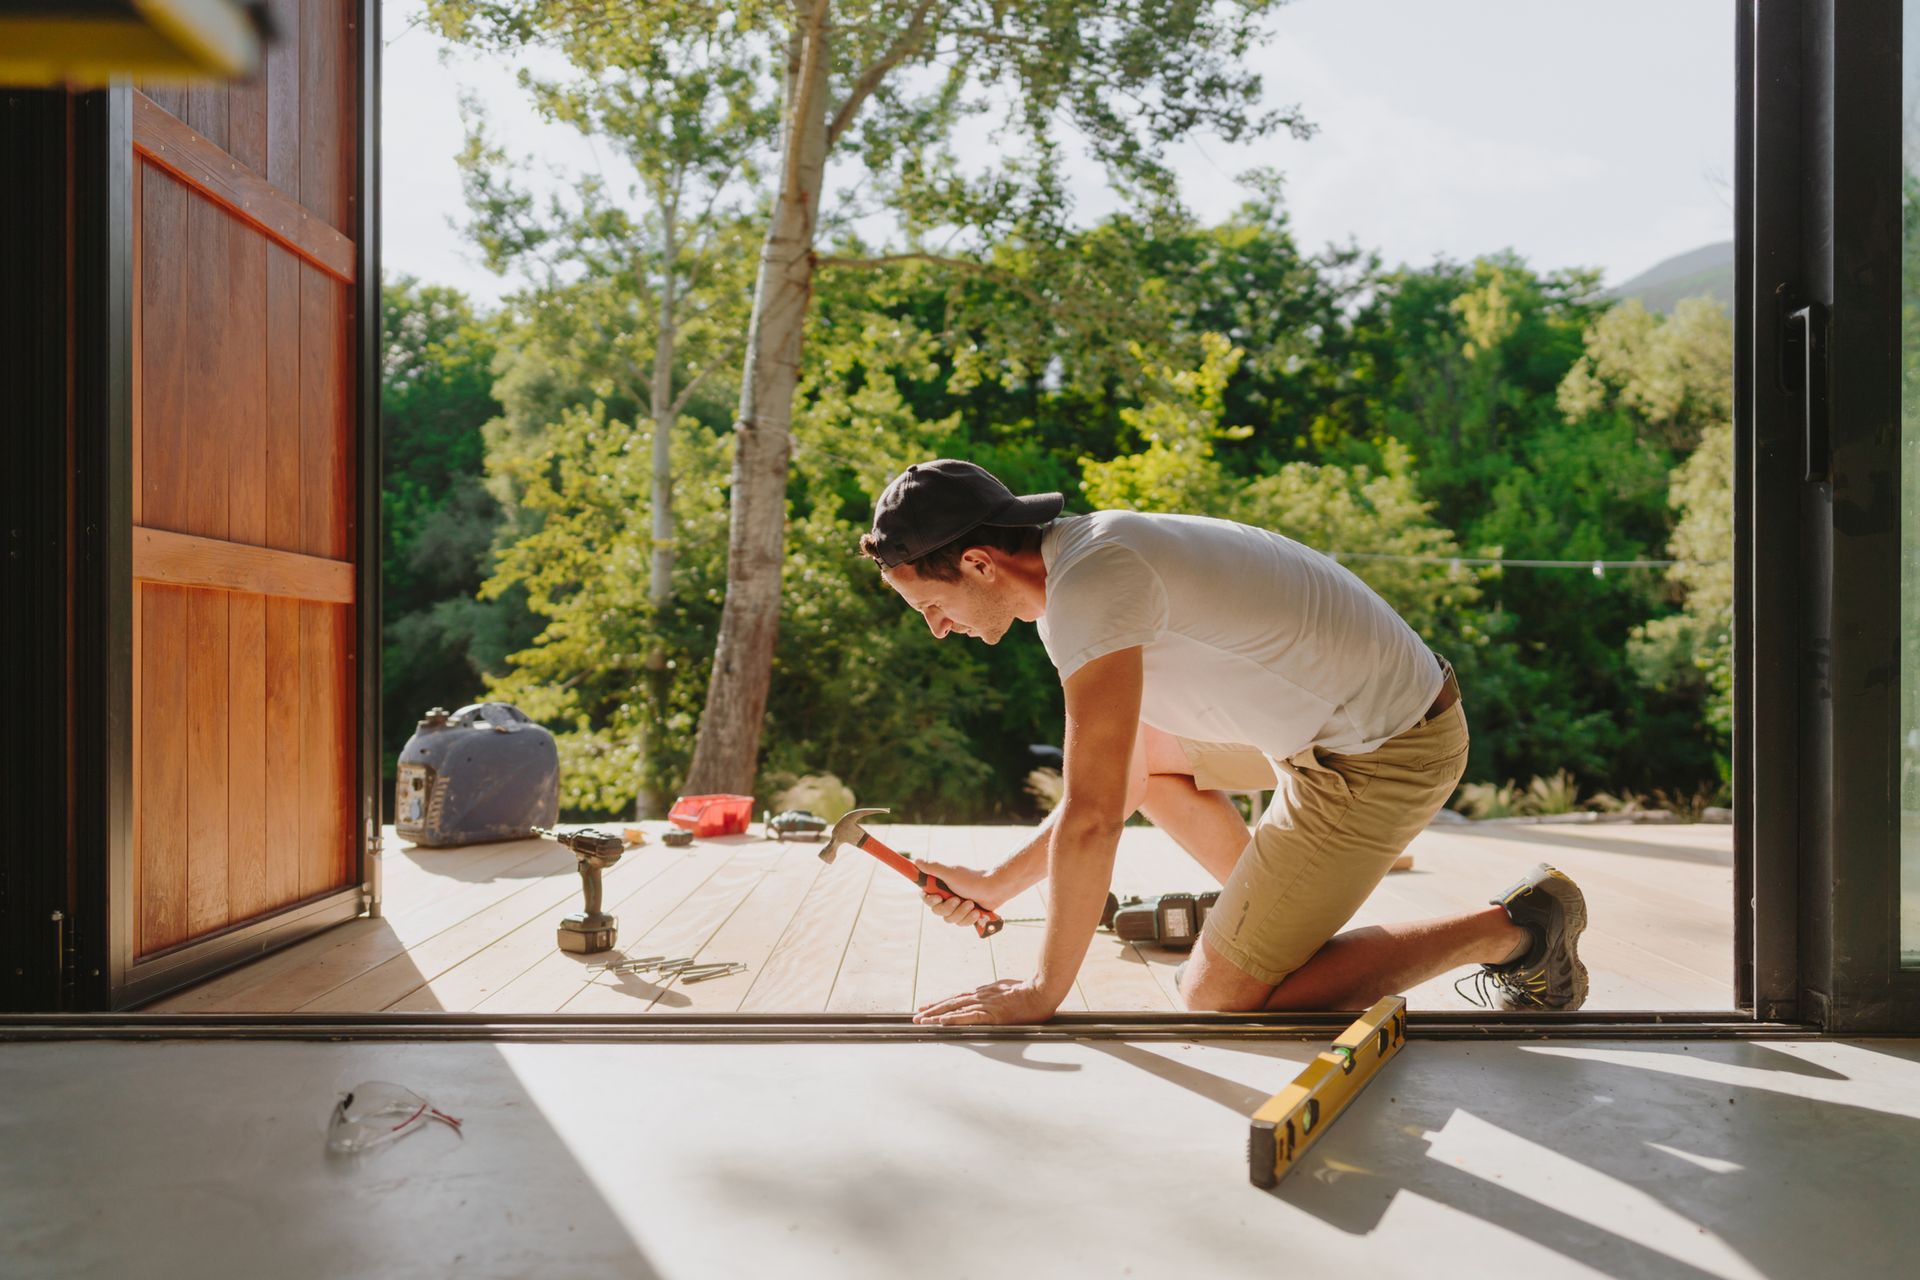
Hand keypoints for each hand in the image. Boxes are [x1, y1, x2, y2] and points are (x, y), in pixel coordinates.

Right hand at [913, 858, 1006, 929]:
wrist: (994, 888)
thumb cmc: (973, 879)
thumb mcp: (951, 873)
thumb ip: (933, 868)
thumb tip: (916, 860)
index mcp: (941, 887)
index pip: (926, 897)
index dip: (929, 900)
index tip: (937, 897)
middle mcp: (947, 897)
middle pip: (937, 911)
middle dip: (948, 907)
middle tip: (958, 899)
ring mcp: (957, 908)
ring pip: (949, 919)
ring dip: (961, 913)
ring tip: (972, 904)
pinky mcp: (966, 915)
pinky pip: (961, 923)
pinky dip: (969, 918)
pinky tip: (977, 912)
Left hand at [913, 978, 1059, 1025]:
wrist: (1042, 991)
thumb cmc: (1031, 990)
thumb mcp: (1010, 988)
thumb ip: (999, 993)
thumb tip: (995, 998)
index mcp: (985, 991)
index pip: (959, 997)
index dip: (944, 1002)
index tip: (930, 1006)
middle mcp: (980, 995)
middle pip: (952, 1002)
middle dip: (933, 1008)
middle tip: (917, 1014)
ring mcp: (984, 1004)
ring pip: (954, 1009)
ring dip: (936, 1015)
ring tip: (921, 1019)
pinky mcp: (990, 1014)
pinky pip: (966, 1018)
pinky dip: (951, 1020)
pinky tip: (939, 1023)